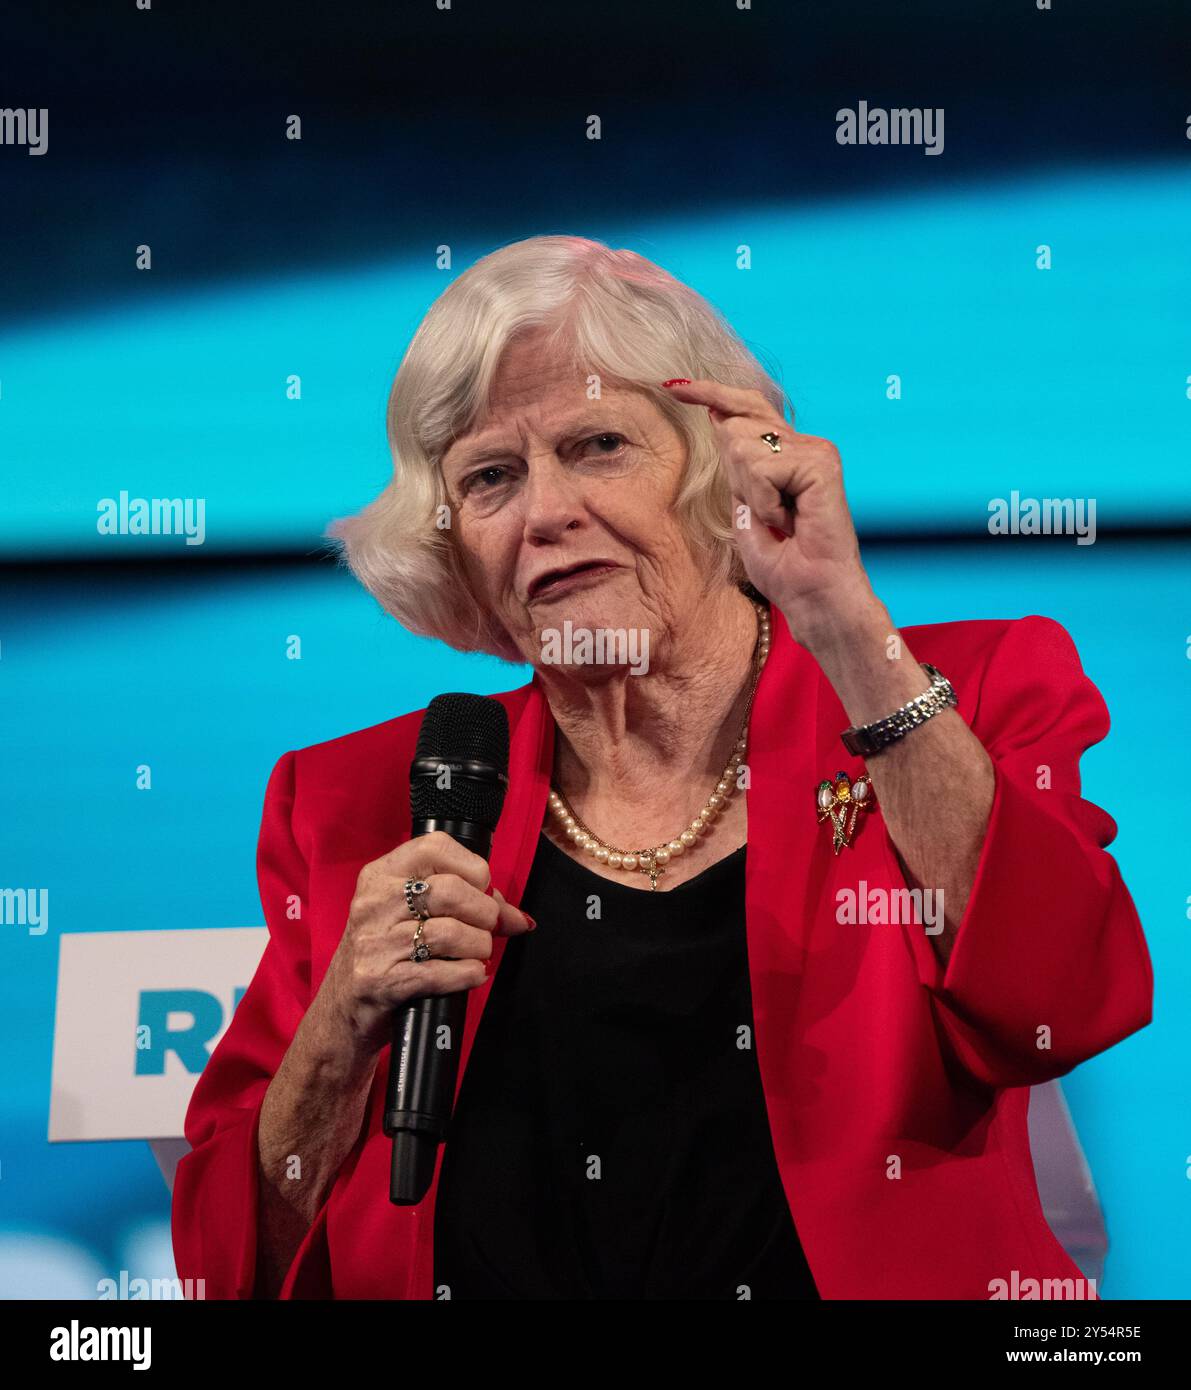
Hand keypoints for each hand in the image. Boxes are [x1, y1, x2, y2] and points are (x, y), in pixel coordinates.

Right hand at [316, 830, 533, 1059]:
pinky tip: (470, 974)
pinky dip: (468, 975)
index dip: (473, 869)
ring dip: (478, 947)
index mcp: (381, 874)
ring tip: (475, 954)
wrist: (344, 1010)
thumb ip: (464, 904)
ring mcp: (374, 943)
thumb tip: (519, 919)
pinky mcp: (381, 982)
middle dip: (484, 914)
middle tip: (486, 929)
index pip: (436, 847)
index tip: (481, 890)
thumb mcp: (410, 915)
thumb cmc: (387, 953)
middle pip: (451, 892)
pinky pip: (441, 973)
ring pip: (451, 933)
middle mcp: (373, 903)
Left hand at [661, 379, 879, 645]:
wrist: (812, 595)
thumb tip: (721, 418)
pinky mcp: (820, 462)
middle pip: (737, 423)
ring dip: (750, 492)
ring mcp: (816, 450)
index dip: (710, 393)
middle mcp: (806, 444)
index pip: (746, 408)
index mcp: (789, 453)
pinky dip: (763, 501)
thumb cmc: (783, 566)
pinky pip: (761, 468)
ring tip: (779, 520)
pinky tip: (787, 520)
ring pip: (744, 444)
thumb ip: (736, 467)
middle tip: (766, 515)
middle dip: (735, 474)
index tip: (673, 388)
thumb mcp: (744, 509)